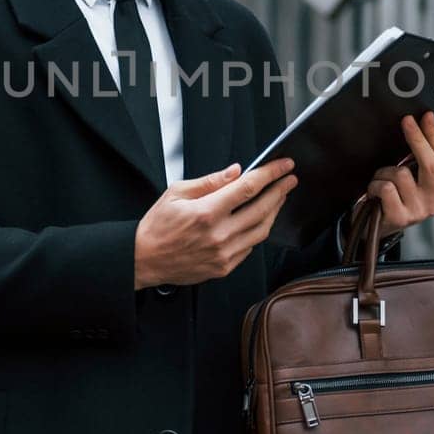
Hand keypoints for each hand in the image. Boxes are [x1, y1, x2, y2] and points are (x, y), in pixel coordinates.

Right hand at [133, 159, 298, 288]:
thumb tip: (235, 172)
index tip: (283, 166)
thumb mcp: (176, 193)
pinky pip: (250, 246)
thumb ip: (209, 182)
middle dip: (280, 190)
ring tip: (279, 197)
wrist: (143, 259)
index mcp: (207, 212)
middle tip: (290, 179)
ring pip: (262, 230)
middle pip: (262, 208)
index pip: (249, 188)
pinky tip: (259, 219)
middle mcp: (219, 234)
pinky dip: (258, 230)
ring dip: (274, 211)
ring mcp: (224, 253)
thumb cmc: (157, 226)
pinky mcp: (224, 267)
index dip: (270, 174)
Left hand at [353, 112, 433, 240]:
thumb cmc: (390, 196)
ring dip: (384, 172)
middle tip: (406, 121)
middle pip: (430, 164)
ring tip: (380, 181)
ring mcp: (419, 211)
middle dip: (417, 139)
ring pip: (401, 174)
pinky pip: (387, 188)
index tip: (425, 116)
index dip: (433, 135)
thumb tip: (421, 122)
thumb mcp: (409, 178)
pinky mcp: (401, 218)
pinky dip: (375, 186)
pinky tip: (373, 194)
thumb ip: (417, 159)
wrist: (372, 228)